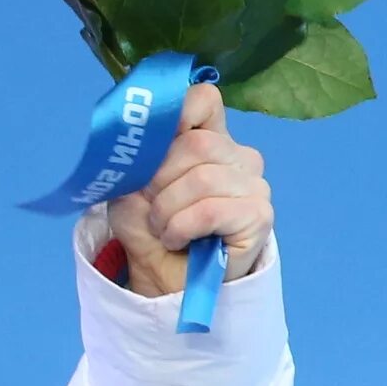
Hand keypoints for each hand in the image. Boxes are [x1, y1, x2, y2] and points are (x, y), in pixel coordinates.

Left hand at [106, 84, 271, 296]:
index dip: (177, 113)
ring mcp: (253, 184)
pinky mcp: (259, 214)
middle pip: (195, 144)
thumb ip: (132, 166)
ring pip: (201, 178)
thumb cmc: (154, 235)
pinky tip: (178, 239)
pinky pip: (211, 209)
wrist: (170, 285)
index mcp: (206, 139)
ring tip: (164, 231)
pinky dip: (182, 227)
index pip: (203, 100)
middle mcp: (236, 155)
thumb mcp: (127, 196)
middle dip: (158, 181)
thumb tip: (135, 147)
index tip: (152, 141)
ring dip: (166, 212)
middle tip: (151, 211)